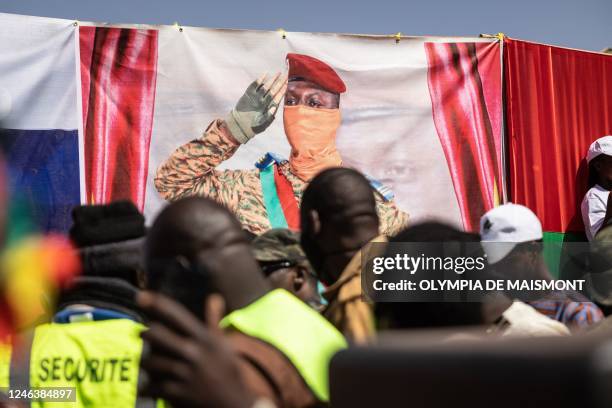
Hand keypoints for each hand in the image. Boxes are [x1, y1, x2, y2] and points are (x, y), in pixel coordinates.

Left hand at [138, 291, 253, 407]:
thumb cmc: (228, 371)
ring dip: (145, 360)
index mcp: (204, 338)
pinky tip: (150, 384)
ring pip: (149, 360)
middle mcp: (193, 352)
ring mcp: (183, 373)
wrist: (233, 404)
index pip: (176, 314)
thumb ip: (214, 321)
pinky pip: (150, 385)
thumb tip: (214, 298)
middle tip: (144, 335)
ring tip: (149, 361)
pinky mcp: (175, 392)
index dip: (156, 303)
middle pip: (155, 334)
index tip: (141, 296)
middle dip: (146, 334)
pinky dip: (147, 385)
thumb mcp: (224, 344)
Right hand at [225, 72, 286, 143]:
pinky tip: (264, 74)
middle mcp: (264, 101)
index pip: (278, 96)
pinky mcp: (249, 95)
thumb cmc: (253, 127)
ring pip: (266, 87)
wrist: (240, 125)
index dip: (282, 90)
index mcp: (269, 107)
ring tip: (277, 74)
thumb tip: (274, 108)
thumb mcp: (262, 124)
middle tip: (285, 75)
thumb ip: (268, 116)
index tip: (287, 83)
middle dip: (279, 83)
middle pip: (273, 90)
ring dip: (272, 80)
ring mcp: (257, 97)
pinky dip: (259, 80)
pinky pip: (255, 86)